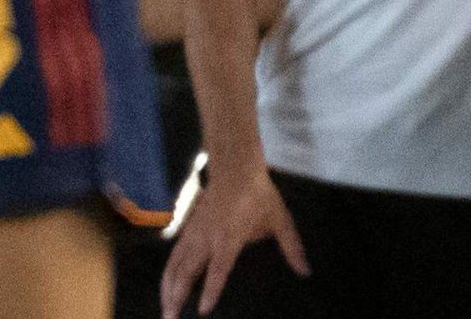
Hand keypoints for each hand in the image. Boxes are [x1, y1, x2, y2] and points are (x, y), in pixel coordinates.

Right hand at [161, 161, 308, 317]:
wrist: (235, 167)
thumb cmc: (258, 194)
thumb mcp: (280, 219)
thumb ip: (291, 247)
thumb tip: (305, 271)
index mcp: (229, 238)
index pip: (217, 269)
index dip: (210, 291)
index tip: (202, 311)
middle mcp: (206, 237)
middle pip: (187, 271)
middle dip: (176, 297)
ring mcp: (194, 232)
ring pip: (175, 264)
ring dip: (167, 288)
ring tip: (165, 311)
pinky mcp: (189, 228)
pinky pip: (174, 254)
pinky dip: (168, 273)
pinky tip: (166, 286)